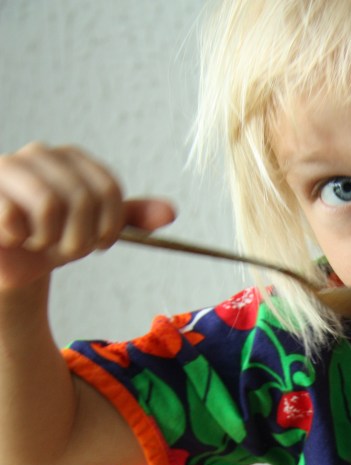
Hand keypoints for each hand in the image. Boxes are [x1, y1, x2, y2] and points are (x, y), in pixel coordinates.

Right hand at [0, 142, 174, 289]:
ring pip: (49, 204)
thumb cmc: (51, 238)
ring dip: (48, 240)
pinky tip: (12, 237)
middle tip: (62, 248)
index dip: (109, 228)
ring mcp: (8, 167)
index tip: (97, 243)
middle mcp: (40, 154)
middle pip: (83, 199)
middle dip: (79, 239)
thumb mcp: (95, 229)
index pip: (109, 191)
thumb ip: (131, 218)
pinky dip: (18, 238)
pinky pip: (11, 215)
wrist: (9, 260)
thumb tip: (170, 212)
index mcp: (71, 159)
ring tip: (36, 241)